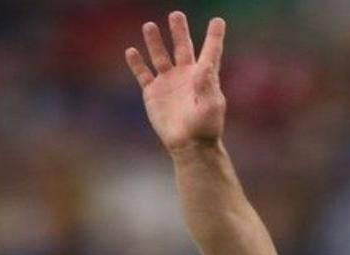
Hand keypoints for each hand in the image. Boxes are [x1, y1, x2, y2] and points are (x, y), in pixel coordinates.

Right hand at [125, 11, 226, 152]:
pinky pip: (143, 74)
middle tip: (176, 14)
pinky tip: (132, 51)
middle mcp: (186, 75)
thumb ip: (207, 85)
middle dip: (179, 31)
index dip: (214, 37)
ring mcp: (168, 82)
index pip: (210, 52)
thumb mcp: (211, 106)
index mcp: (204, 77)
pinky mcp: (153, 92)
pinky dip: (136, 63)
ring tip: (149, 25)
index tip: (218, 21)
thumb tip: (206, 65)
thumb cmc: (205, 127)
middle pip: (183, 47)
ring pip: (160, 56)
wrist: (189, 145)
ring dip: (155, 42)